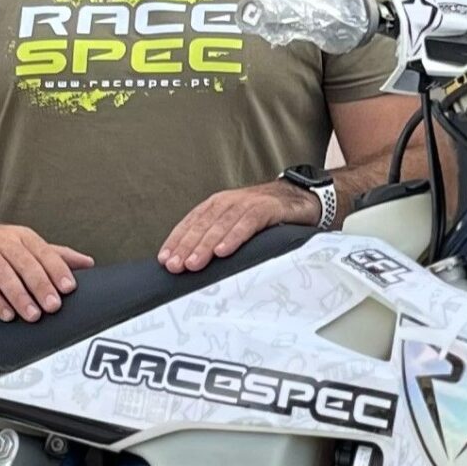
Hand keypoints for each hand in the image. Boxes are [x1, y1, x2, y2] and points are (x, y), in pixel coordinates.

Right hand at [0, 219, 93, 321]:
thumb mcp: (24, 244)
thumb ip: (55, 254)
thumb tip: (88, 263)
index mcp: (23, 237)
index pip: (44, 253)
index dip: (57, 271)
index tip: (69, 288)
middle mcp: (4, 241)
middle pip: (26, 264)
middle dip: (41, 286)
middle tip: (53, 306)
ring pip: (4, 274)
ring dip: (20, 296)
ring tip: (32, 315)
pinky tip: (5, 314)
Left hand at [158, 183, 318, 273]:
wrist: (302, 198)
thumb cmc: (267, 217)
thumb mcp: (238, 225)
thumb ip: (219, 237)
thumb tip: (195, 264)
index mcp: (218, 206)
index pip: (191, 223)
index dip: (176, 241)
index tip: (164, 260)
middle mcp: (229, 202)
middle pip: (202, 225)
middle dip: (186, 247)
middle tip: (175, 266)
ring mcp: (247, 203)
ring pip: (221, 225)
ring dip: (205, 245)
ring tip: (193, 264)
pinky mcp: (267, 208)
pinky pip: (247, 223)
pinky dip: (234, 237)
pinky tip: (223, 251)